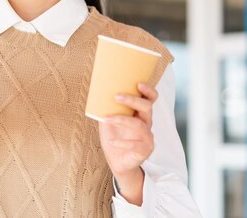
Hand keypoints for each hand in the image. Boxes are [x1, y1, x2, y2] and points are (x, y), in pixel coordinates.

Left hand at [98, 82, 157, 204]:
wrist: (117, 162)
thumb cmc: (114, 137)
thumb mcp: (107, 121)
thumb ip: (106, 108)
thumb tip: (96, 93)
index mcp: (140, 113)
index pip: (151, 98)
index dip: (148, 90)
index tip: (139, 83)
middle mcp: (147, 123)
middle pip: (147, 107)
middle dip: (132, 100)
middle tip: (117, 96)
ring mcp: (147, 137)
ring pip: (139, 125)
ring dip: (122, 119)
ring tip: (107, 119)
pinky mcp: (145, 150)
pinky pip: (136, 145)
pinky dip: (123, 142)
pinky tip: (113, 142)